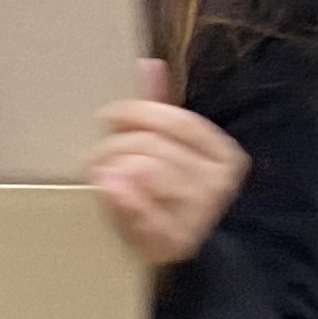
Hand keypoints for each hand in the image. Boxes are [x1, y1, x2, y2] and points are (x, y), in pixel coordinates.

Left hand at [87, 58, 245, 266]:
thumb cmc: (162, 197)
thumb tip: (148, 63)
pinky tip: (106, 187)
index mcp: (223, 156)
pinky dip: (120, 197)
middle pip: (152, 145)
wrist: (174, 256)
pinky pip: (141, 210)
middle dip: (113, 146)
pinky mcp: (174, 243)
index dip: (137, 112)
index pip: (178, 120)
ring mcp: (199, 215)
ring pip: (143, 170)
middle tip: (94, 157)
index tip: (109, 116)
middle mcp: (218, 184)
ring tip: (98, 174)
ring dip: (109, 169)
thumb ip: (158, 110)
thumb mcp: (166, 151)